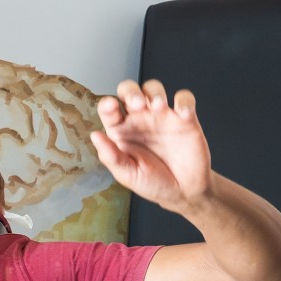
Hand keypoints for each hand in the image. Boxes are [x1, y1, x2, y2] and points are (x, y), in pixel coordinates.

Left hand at [91, 80, 214, 211]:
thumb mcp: (127, 174)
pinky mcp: (185, 119)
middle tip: (137, 104)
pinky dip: (185, 101)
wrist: (184, 191)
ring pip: (154, 89)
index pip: (109, 109)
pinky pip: (184, 99)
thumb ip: (111, 156)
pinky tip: (183, 114)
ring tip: (158, 106)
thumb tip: (95, 135)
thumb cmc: (152, 182)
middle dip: (131, 91)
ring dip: (155, 92)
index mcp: (120, 131)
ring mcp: (162, 116)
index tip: (110, 106)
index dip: (107, 104)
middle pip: (130, 91)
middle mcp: (139, 119)